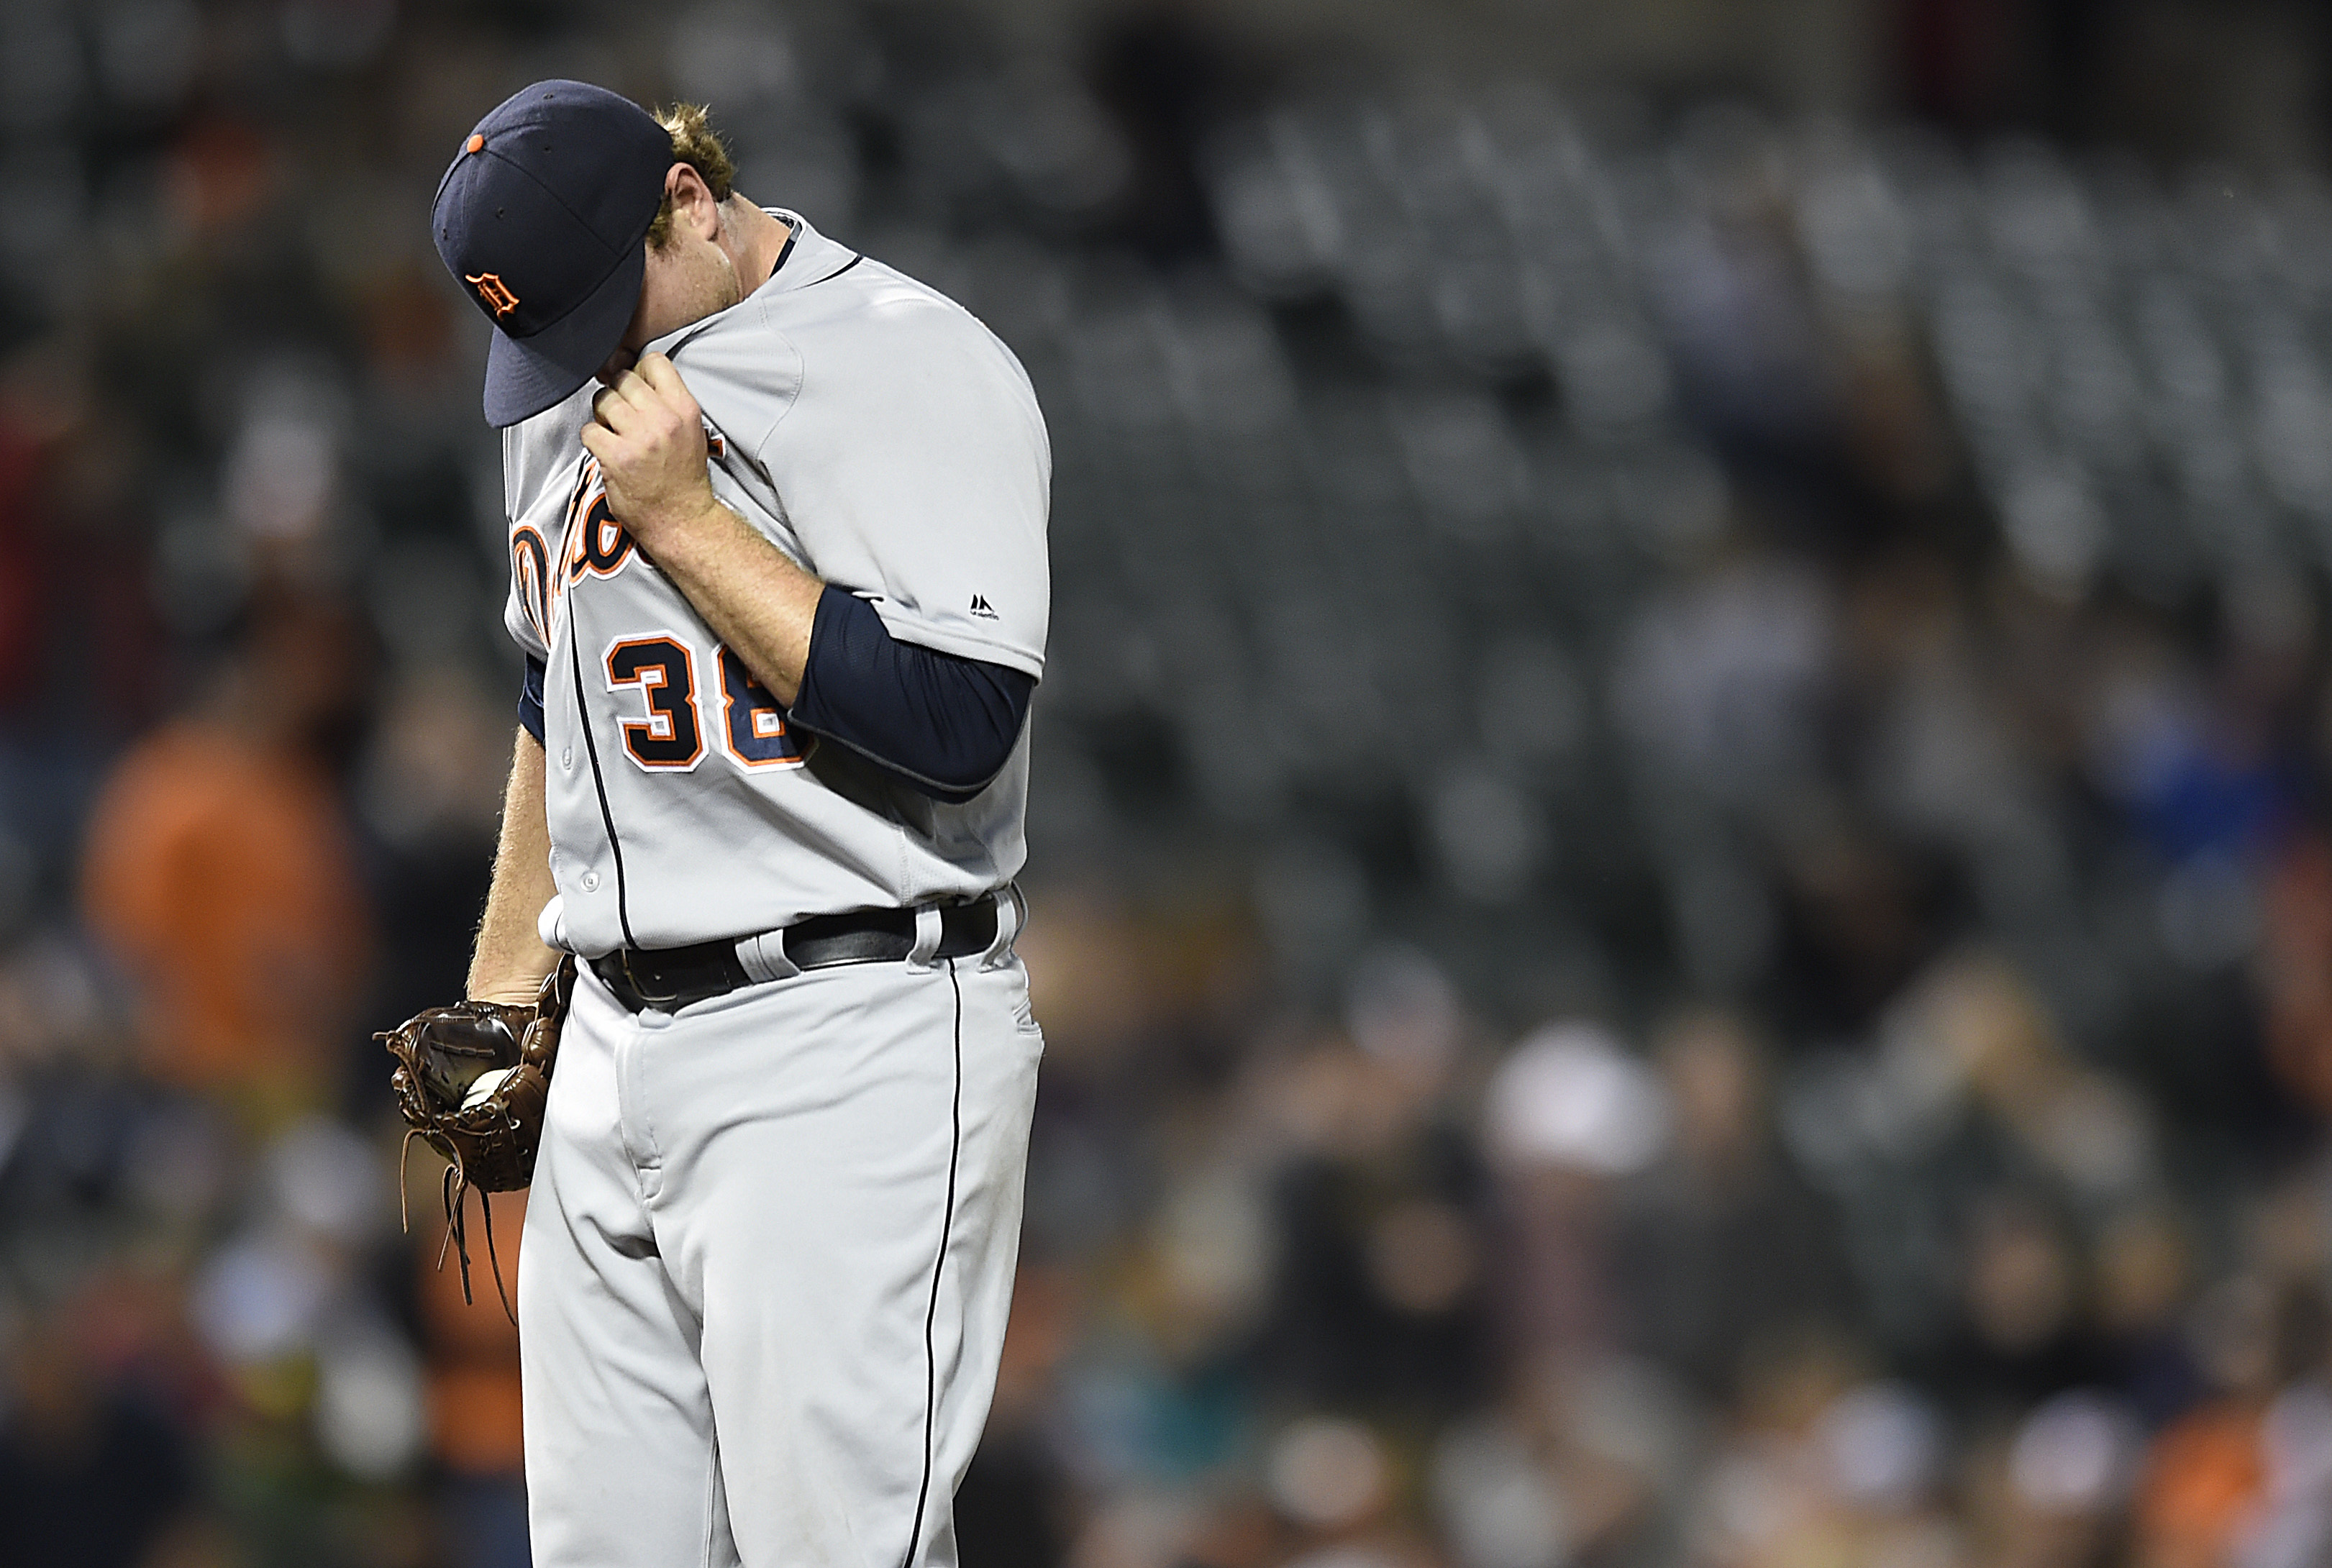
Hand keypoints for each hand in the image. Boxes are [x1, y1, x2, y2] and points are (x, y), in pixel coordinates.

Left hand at [579, 353, 723, 552]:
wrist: (682, 520)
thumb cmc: (684, 479)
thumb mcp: (691, 431)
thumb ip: (668, 401)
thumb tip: (635, 375)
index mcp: (685, 409)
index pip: (653, 361)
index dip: (638, 372)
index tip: (636, 389)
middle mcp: (664, 420)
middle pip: (623, 379)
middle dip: (618, 395)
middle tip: (623, 417)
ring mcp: (640, 438)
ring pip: (603, 401)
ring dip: (603, 416)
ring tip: (615, 434)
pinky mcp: (617, 457)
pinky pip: (589, 430)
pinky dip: (593, 440)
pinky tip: (607, 451)